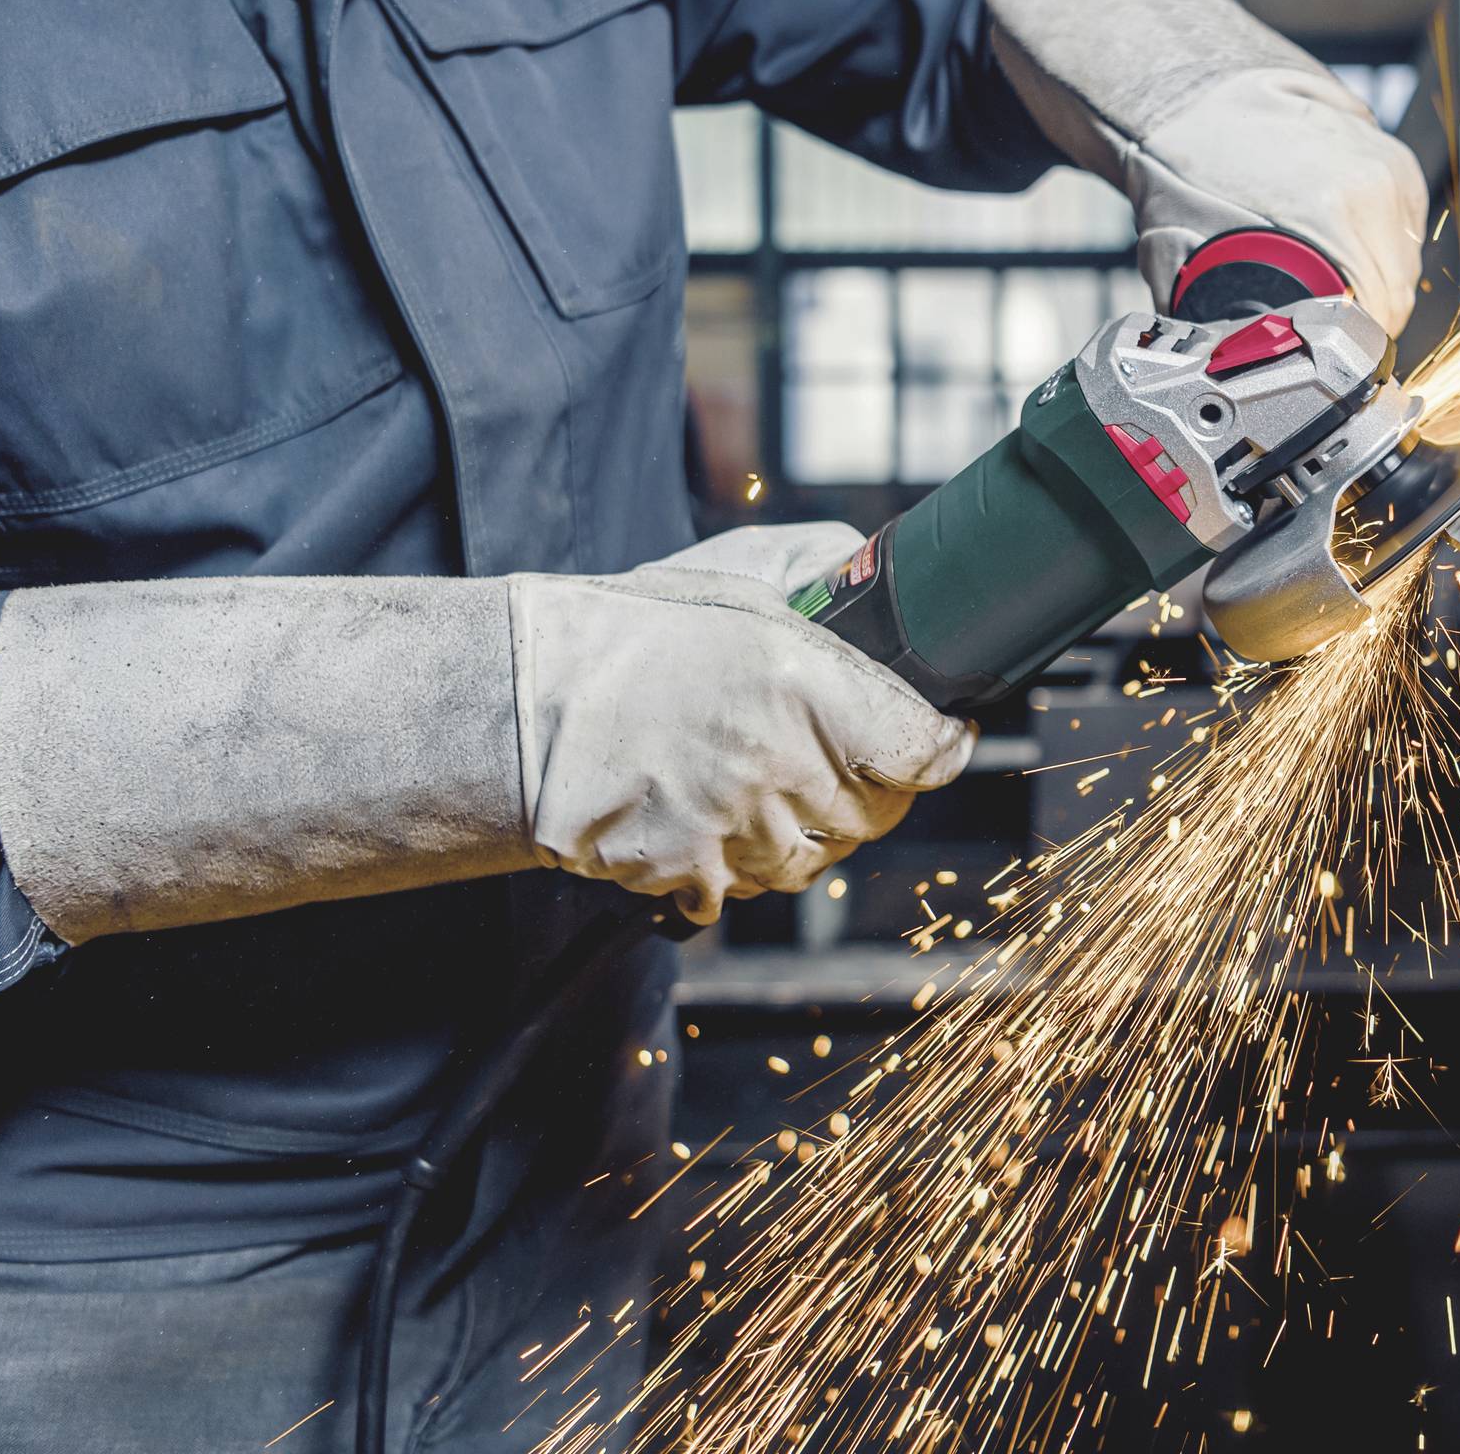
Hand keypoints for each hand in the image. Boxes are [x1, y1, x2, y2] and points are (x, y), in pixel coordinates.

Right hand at [511, 523, 973, 923]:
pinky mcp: (686, 874)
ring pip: (816, 858)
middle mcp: (779, 764)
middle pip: (877, 812)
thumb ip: (820, 566)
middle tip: (846, 759)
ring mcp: (733, 828)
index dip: (941, 747)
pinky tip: (713, 820)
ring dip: (808, 831)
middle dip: (874, 788)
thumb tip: (875, 568)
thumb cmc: (624, 632)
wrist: (517, 702)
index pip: (922, 750)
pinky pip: (742, 892)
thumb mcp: (735, 572)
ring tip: (768, 786)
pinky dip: (737, 867)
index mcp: (804, 685)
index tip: (943, 740)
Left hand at [985, 0, 1432, 338]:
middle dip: (1359, 320)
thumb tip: (1233, 376)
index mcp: (1334, 216)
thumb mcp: (1186, 262)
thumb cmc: (1185, 171)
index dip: (1350, 351)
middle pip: (1395, 294)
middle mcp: (1374, 189)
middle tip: (1314, 326)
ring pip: (1403, 263)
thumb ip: (1221, 323)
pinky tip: (1332, 240)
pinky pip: (1404, 228)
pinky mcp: (1394, 157)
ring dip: (1371, 283)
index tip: (1325, 361)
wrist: (1194, 95)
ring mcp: (1389, 168)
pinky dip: (1378, 246)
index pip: (1377, 317)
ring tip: (1319, 278)